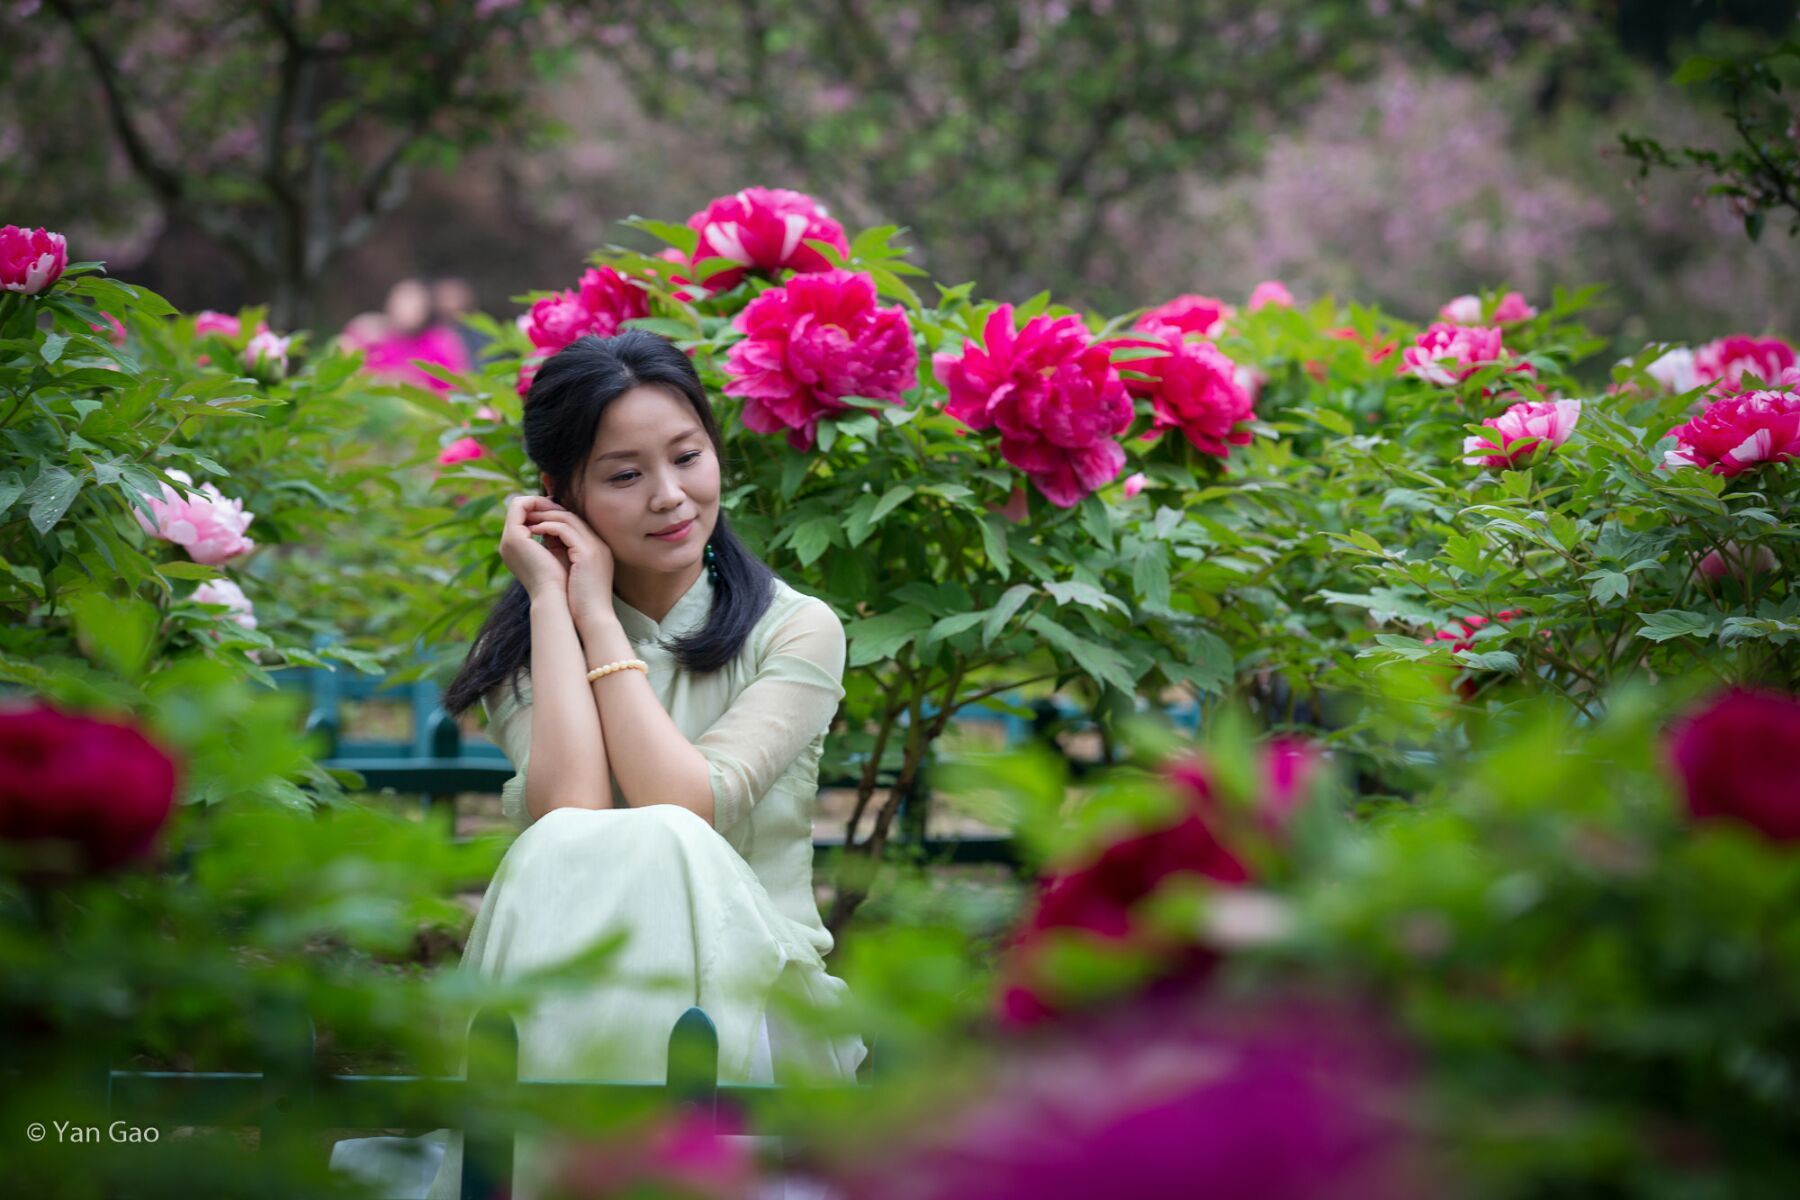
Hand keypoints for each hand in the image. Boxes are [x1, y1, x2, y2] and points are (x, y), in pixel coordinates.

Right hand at [499, 495, 570, 601]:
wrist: (558, 598)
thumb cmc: (565, 581)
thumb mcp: (558, 553)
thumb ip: (554, 537)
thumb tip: (561, 520)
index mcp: (517, 551)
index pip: (524, 520)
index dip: (542, 511)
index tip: (562, 510)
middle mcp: (509, 545)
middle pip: (519, 511)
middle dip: (541, 504)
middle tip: (561, 505)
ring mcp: (508, 541)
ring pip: (518, 505)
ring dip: (539, 501)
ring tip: (559, 506)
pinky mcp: (513, 537)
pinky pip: (519, 506)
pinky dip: (536, 502)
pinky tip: (555, 508)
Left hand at [522, 500, 615, 628]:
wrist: (593, 620)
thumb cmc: (580, 603)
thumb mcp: (572, 572)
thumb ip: (562, 554)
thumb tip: (543, 540)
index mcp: (597, 549)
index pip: (575, 523)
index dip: (553, 518)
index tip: (534, 520)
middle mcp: (598, 544)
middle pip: (571, 516)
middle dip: (547, 513)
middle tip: (527, 515)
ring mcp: (595, 547)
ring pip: (567, 518)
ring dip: (544, 517)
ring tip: (526, 521)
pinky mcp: (587, 554)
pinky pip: (564, 530)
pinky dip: (546, 527)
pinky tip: (532, 531)